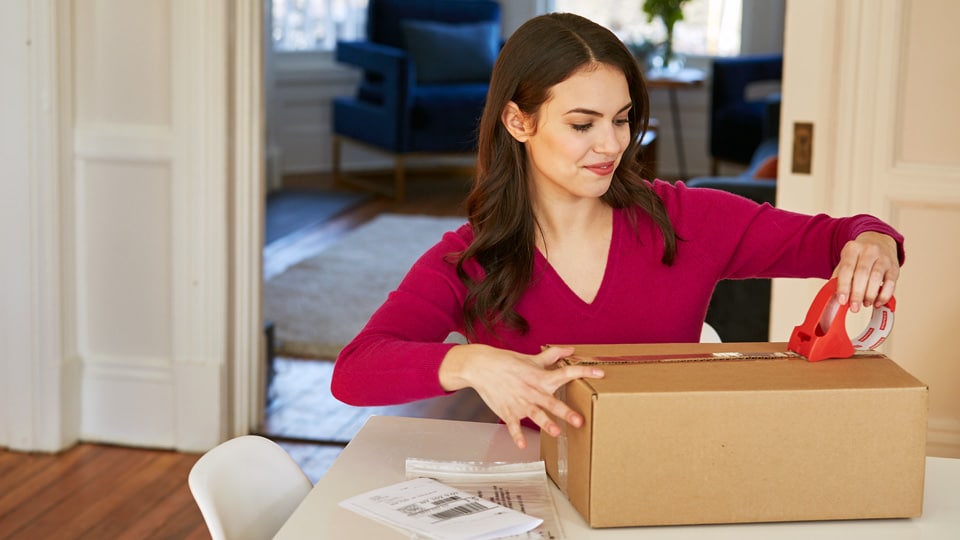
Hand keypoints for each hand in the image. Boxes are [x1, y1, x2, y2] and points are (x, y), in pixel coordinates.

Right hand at [439, 344, 603, 448]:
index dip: (583, 371)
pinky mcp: (507, 411)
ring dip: (545, 423)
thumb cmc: (506, 362)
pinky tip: (522, 445)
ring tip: (556, 432)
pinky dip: (516, 435)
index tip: (600, 373)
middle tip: (579, 420)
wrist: (480, 366)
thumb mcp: (530, 358)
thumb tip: (570, 349)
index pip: (565, 372)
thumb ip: (552, 356)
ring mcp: (519, 402)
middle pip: (551, 401)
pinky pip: (512, 425)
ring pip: (534, 414)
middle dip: (565, 411)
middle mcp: (531, 390)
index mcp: (539, 376)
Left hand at [832, 232, 899, 312]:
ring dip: (870, 295)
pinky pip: (891, 283)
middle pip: (862, 274)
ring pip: (877, 278)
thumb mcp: (846, 260)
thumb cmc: (859, 256)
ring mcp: (883, 258)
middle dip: (857, 294)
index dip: (844, 286)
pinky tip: (878, 302)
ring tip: (865, 304)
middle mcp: (869, 251)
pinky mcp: (895, 267)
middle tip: (854, 307)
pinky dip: (884, 295)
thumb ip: (839, 277)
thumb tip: (834, 296)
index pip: (846, 268)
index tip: (842, 300)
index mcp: (852, 248)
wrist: (878, 241)